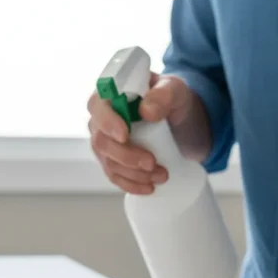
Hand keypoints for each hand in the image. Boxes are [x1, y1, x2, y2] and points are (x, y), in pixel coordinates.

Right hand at [87, 74, 196, 194]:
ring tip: (162, 175)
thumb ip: (163, 94)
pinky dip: (131, 185)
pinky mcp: (113, 160)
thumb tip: (146, 111)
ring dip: (134, 174)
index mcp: (110, 94)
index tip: (124, 135)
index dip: (107, 122)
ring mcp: (105, 142)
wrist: (179, 120)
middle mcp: (101, 119)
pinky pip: (114, 176)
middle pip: (101, 141)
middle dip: (126, 156)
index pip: (98, 106)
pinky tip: (148, 188)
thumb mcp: (175, 90)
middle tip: (152, 163)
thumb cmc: (172, 99)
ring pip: (109, 162)